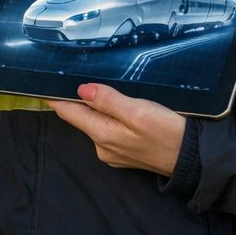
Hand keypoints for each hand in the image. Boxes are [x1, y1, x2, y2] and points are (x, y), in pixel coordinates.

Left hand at [47, 83, 185, 174]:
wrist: (195, 160)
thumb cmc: (169, 133)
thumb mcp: (138, 111)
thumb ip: (108, 100)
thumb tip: (82, 90)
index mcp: (102, 135)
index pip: (69, 113)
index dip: (55, 97)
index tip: (41, 84)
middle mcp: (103, 146)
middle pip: (82, 117)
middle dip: (77, 98)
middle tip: (70, 74)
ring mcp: (114, 151)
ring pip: (96, 123)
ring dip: (95, 107)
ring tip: (96, 87)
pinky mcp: (126, 152)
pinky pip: (109, 129)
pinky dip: (109, 117)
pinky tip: (118, 106)